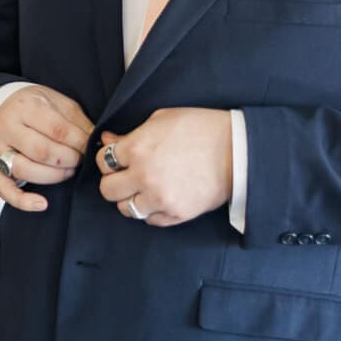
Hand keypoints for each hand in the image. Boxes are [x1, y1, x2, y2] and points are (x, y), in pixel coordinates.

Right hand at [0, 85, 94, 211]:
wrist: (6, 107)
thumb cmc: (37, 107)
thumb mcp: (61, 104)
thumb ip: (78, 123)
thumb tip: (98, 143)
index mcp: (25, 106)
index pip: (57, 129)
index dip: (79, 143)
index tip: (90, 147)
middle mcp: (6, 127)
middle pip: (41, 151)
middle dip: (69, 160)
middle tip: (80, 160)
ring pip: (24, 170)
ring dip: (54, 176)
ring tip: (68, 171)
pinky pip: (5, 190)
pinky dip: (23, 201)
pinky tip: (42, 204)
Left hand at [96, 108, 233, 226]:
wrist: (237, 150)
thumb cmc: (200, 128)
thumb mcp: (161, 119)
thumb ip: (130, 134)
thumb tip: (107, 140)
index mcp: (137, 149)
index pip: (103, 162)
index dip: (109, 160)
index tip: (118, 160)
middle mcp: (144, 177)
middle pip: (107, 191)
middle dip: (114, 182)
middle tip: (127, 177)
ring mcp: (161, 198)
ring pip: (126, 209)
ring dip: (131, 199)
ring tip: (144, 189)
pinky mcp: (177, 214)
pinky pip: (151, 220)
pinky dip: (152, 211)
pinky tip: (161, 198)